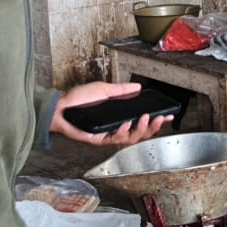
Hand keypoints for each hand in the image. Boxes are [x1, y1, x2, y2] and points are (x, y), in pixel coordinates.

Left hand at [51, 82, 173, 146]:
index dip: (155, 121)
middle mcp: (115, 128)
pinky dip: (122, 131)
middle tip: (160, 118)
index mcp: (119, 118)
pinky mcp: (98, 139)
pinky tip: (126, 124)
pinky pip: (114, 139)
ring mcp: (107, 135)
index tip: (167, 116)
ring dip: (140, 129)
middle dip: (153, 127)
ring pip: (130, 139)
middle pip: (140, 134)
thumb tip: (137, 87)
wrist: (59, 107)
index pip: (141, 122)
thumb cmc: (77, 99)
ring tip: (146, 119)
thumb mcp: (103, 89)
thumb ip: (121, 90)